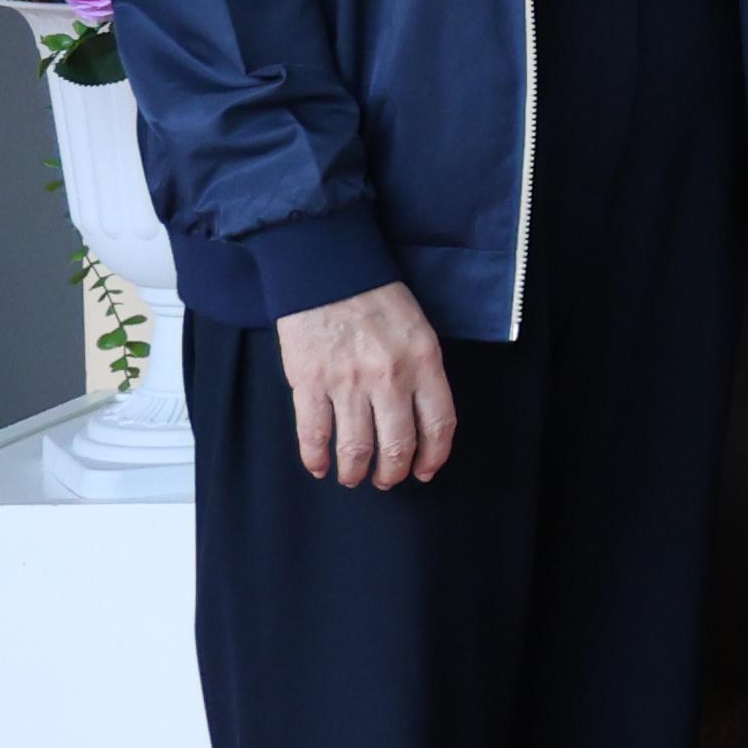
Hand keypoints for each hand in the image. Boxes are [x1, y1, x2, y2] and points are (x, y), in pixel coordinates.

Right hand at [274, 281, 455, 489]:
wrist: (327, 268)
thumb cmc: (376, 297)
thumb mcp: (419, 329)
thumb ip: (423, 372)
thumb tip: (421, 419)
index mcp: (423, 362)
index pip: (438, 425)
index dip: (433, 457)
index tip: (425, 471)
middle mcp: (389, 377)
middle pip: (397, 445)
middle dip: (393, 472)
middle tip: (386, 479)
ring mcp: (347, 382)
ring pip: (355, 447)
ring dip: (355, 471)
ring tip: (353, 477)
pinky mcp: (309, 382)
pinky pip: (313, 433)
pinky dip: (316, 458)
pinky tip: (319, 466)